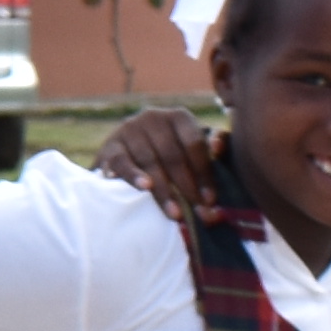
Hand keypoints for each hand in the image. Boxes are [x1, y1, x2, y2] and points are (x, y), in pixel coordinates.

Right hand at [91, 109, 218, 209]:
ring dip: (164, 191)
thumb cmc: (171, 153)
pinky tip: (145, 188)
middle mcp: (153, 117)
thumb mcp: (193, 147)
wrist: (128, 153)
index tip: (210, 199)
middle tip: (198, 213)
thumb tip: (219, 146)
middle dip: (187, 187)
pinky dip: (134, 175)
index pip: (194, 144)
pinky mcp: (110, 146)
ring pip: (150, 162)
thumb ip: (212, 146)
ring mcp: (129, 130)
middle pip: (173, 155)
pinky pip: (123, 162)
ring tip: (175, 214)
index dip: (204, 173)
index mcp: (178, 116)